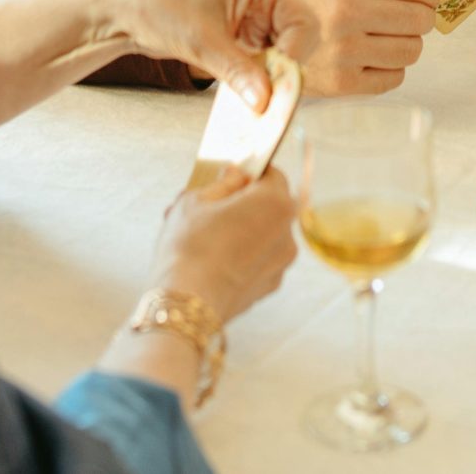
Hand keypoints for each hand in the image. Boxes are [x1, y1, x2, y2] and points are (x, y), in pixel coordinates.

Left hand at [112, 0, 320, 110]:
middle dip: (285, 67)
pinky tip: (248, 90)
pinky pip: (267, 55)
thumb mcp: (201, 43)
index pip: (302, 20)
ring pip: (285, 49)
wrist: (131, 9)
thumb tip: (266, 101)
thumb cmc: (160, 9)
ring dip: (273, 74)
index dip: (296, 55)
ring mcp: (257, 11)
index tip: (280, 88)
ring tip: (255, 97)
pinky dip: (260, 75)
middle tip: (269, 97)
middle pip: (299, 35)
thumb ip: (238, 72)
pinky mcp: (247, 28)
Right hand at [151, 165, 298, 326]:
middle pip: (268, 205)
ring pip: (262, 233)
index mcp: (275, 202)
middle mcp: (288, 231)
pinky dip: (242, 255)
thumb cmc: (190, 246)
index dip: (249, 171)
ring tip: (202, 235)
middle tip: (209, 206)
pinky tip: (211, 258)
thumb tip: (235, 174)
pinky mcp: (269, 285)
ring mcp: (281, 261)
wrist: (187, 303)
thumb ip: (223, 182)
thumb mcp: (196, 200)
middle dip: (242, 202)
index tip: (230, 175)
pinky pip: (258, 259)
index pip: (270, 174)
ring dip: (241, 229)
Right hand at [281, 0, 436, 95]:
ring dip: (406, 44)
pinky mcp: (342, 83)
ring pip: (412, 50)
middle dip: (421, 19)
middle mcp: (346, 11)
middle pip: (419, 20)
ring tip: (388, 37)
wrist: (261, 33)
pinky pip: (395, 77)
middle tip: (410, 18)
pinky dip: (391, 69)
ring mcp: (344, 50)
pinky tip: (372, 58)